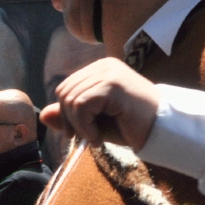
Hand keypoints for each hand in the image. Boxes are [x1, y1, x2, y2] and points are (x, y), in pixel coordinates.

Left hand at [40, 57, 160, 149]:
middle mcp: (104, 66)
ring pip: (70, 99)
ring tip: (96, 138)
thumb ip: (70, 116)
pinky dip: (85, 127)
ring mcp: (109, 73)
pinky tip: (99, 138)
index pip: (65, 88)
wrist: (162, 132)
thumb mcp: (94, 122)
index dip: (66, 114)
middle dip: (69, 120)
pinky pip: (81, 105)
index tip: (82, 133)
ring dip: (79, 127)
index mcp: (99, 69)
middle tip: (87, 138)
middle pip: (64, 92)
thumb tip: (43, 115)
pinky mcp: (113, 85)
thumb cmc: (131, 127)